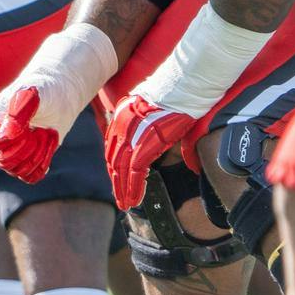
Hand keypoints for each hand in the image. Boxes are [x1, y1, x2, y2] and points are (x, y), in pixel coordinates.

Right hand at [0, 86, 60, 182]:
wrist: (62, 93)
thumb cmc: (45, 89)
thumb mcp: (34, 93)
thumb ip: (19, 110)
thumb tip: (7, 135)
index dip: (16, 140)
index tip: (31, 127)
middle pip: (4, 161)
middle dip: (30, 148)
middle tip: (42, 131)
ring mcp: (10, 151)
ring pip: (18, 171)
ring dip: (39, 154)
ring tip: (46, 134)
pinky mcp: (25, 160)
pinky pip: (30, 176)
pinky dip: (43, 164)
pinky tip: (48, 145)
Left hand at [103, 94, 201, 209]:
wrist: (181, 90)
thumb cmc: (174, 99)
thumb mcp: (153, 112)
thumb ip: (148, 127)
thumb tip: (157, 141)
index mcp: (120, 119)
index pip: (112, 149)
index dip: (114, 167)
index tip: (117, 180)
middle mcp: (120, 128)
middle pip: (113, 161)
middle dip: (116, 182)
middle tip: (119, 198)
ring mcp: (130, 137)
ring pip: (120, 171)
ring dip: (123, 190)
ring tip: (126, 204)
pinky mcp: (143, 146)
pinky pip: (133, 172)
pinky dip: (132, 188)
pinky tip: (133, 199)